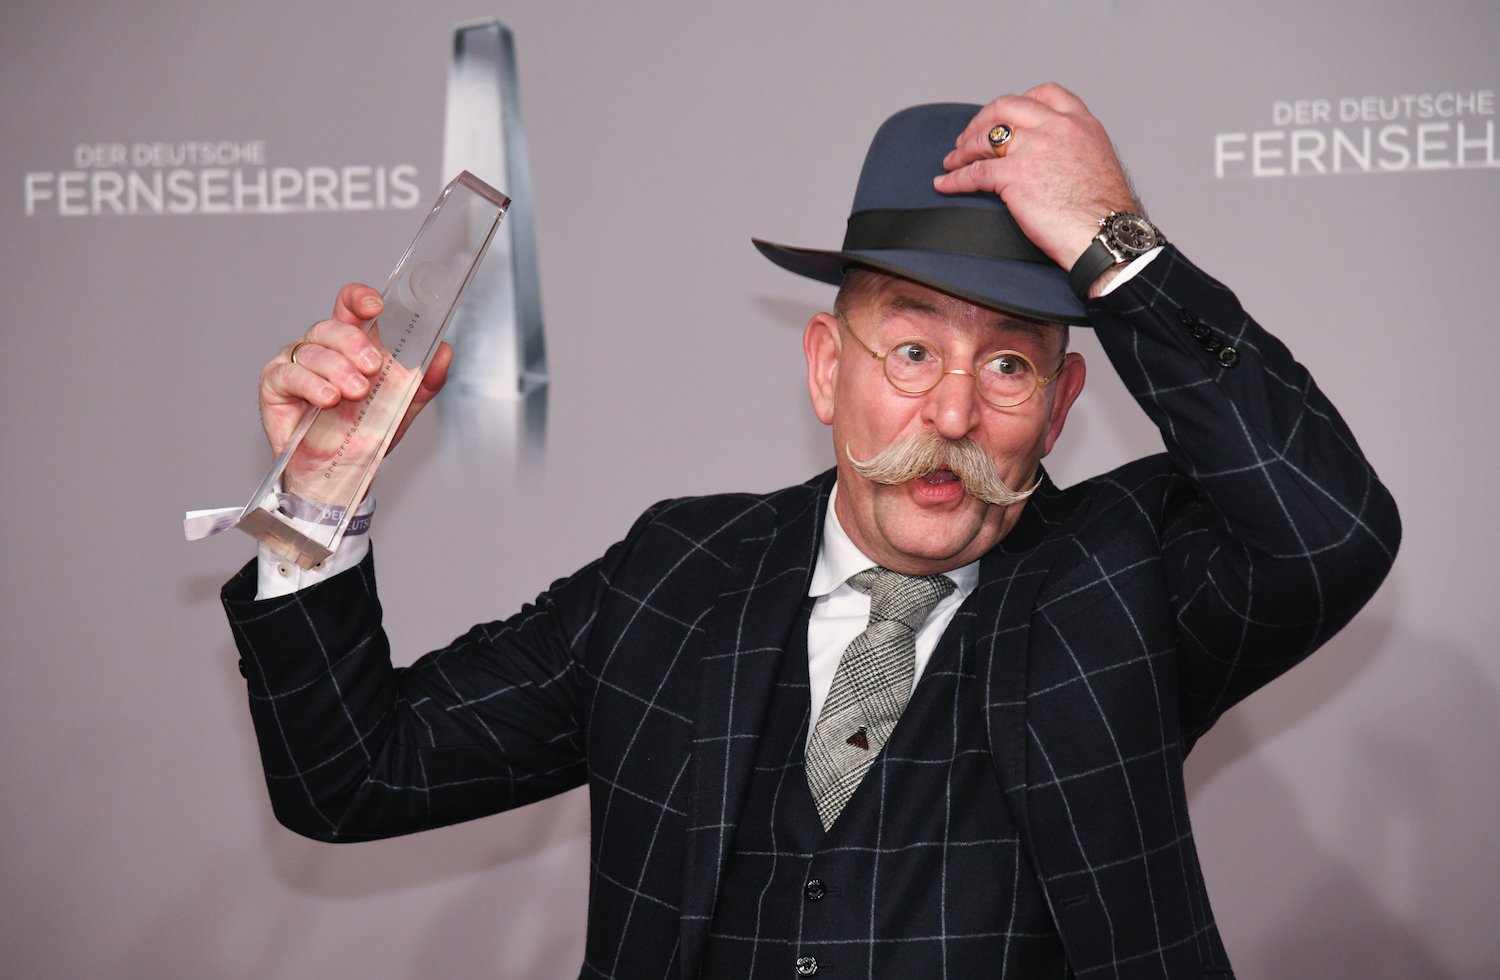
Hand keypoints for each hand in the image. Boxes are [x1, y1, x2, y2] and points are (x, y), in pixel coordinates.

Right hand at [258, 283, 450, 492]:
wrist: (338, 473)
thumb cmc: (362, 435)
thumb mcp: (402, 407)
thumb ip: (424, 381)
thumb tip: (444, 352)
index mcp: (350, 345)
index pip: (350, 307)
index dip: (359, 298)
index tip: (376, 307)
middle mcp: (322, 348)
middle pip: (332, 326)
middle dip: (355, 343)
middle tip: (372, 367)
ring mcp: (297, 364)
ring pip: (313, 349)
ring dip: (338, 368)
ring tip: (355, 392)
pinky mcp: (275, 384)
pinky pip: (289, 374)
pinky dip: (311, 384)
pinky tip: (328, 398)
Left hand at [934, 83, 1140, 274]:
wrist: (1106, 235)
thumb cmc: (1105, 213)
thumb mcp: (1098, 162)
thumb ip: (1074, 149)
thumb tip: (1053, 157)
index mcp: (1081, 123)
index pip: (1045, 94)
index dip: (1018, 103)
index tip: (1003, 116)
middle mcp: (1057, 128)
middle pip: (1006, 107)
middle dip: (981, 120)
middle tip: (967, 138)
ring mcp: (1034, 148)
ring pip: (986, 136)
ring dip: (963, 148)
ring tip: (953, 161)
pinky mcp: (1014, 175)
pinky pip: (975, 171)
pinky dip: (955, 178)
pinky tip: (945, 184)